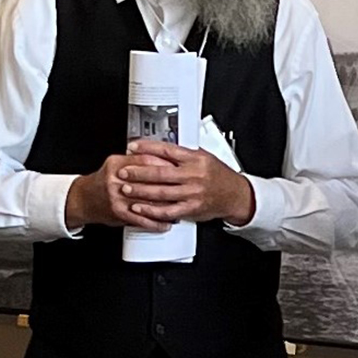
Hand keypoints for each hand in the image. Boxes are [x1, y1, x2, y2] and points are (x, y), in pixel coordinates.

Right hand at [65, 153, 173, 230]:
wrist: (84, 199)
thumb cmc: (104, 181)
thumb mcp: (116, 164)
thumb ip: (135, 160)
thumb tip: (161, 156)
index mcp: (117, 164)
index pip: (145, 159)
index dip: (163, 162)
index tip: (178, 166)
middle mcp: (116, 180)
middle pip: (148, 180)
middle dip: (169, 184)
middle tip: (184, 186)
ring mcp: (117, 197)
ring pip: (147, 201)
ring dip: (166, 206)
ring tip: (180, 207)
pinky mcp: (118, 213)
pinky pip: (141, 219)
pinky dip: (155, 222)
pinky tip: (166, 223)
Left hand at [118, 139, 255, 225]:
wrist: (235, 195)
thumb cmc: (219, 175)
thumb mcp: (204, 157)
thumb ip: (183, 154)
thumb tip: (158, 149)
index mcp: (195, 159)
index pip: (167, 150)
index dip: (147, 148)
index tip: (132, 146)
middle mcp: (193, 175)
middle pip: (160, 172)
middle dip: (138, 172)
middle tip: (123, 171)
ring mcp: (192, 193)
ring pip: (161, 192)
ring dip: (140, 191)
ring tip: (126, 188)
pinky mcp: (191, 209)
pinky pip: (167, 210)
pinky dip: (151, 210)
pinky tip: (139, 207)